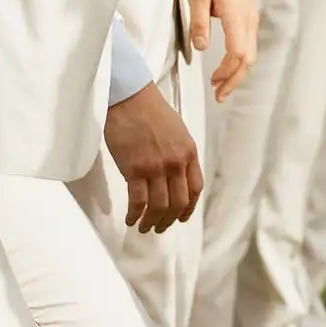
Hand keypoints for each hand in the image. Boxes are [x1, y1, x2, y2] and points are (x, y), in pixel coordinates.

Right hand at [105, 82, 202, 232]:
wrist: (130, 97)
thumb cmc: (150, 110)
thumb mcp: (177, 131)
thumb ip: (179, 153)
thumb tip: (175, 174)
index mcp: (189, 153)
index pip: (195, 189)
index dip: (188, 208)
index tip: (180, 217)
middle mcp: (176, 163)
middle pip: (178, 202)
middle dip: (168, 220)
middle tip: (159, 228)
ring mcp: (156, 167)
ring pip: (158, 206)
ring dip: (151, 222)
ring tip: (143, 228)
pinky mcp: (134, 169)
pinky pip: (138, 201)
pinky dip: (135, 214)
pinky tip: (130, 218)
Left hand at [186, 0, 256, 99]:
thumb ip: (199, 22)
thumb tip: (202, 48)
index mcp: (236, 14)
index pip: (238, 51)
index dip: (227, 70)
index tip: (214, 82)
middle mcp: (248, 19)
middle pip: (248, 58)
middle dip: (234, 79)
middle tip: (219, 95)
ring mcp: (251, 19)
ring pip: (250, 53)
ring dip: (237, 72)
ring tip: (220, 85)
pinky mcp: (248, 18)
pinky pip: (248, 45)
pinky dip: (240, 61)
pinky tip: (227, 67)